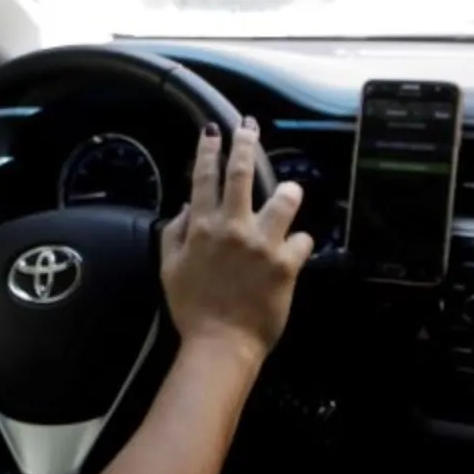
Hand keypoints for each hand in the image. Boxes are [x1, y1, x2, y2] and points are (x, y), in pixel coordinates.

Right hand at [158, 119, 312, 363]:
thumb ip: (175, 233)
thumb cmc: (192, 308)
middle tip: (249, 128)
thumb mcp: (170, 268)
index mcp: (202, 228)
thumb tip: (187, 207)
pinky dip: (300, 243)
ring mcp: (263, 243)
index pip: (204, 178)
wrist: (221, 345)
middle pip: (242, 173)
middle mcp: (233, 227)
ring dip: (290, 191)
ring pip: (285, 198)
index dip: (208, 150)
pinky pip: (304, 240)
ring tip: (291, 192)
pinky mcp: (287, 264)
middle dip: (246, 144)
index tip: (213, 130)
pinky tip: (296, 251)